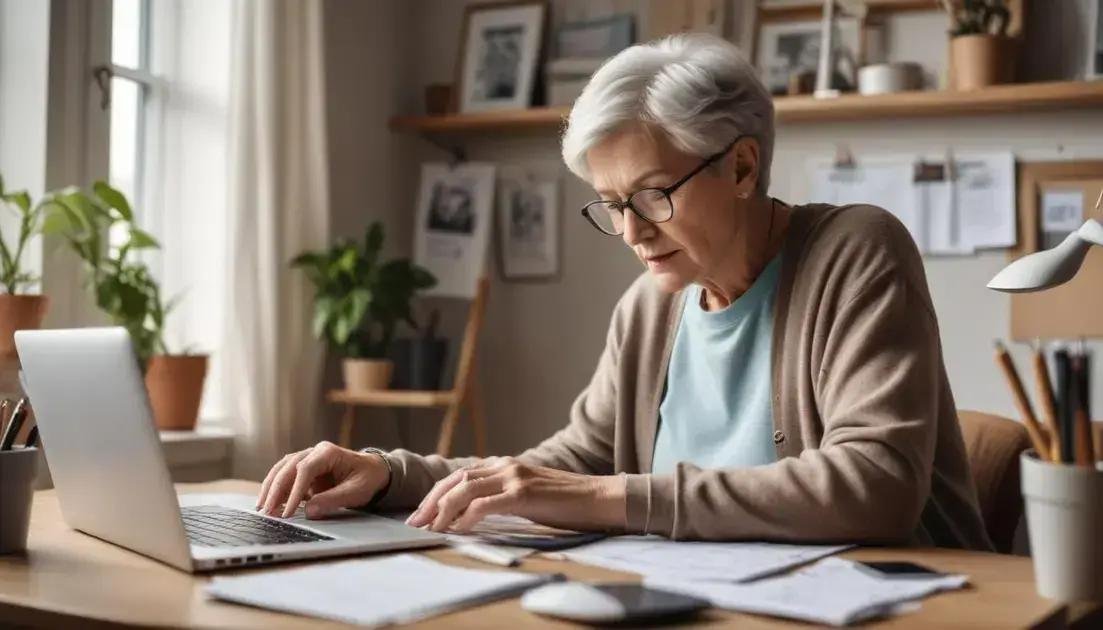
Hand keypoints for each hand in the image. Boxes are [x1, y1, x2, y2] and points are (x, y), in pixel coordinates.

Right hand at [256, 441, 389, 518]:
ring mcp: (307, 459)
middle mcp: (314, 452)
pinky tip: (271, 504)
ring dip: (270, 489)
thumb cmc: (367, 478)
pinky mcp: (303, 470)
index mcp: (328, 452)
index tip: (288, 511)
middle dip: (276, 491)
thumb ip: (333, 500)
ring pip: (282, 470)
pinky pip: (285, 477)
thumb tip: (309, 511)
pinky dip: (276, 490)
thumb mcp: (356, 491)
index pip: (305, 470)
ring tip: (262, 509)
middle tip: (267, 512)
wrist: (373, 471)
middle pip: (288, 468)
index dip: (294, 491)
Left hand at [405, 458, 624, 532]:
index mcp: (505, 465)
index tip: (422, 513)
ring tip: (431, 528)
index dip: (437, 494)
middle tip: (415, 522)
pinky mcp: (524, 493)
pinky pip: (486, 504)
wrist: (598, 498)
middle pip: (456, 479)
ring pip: (465, 489)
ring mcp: (515, 477)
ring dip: (443, 509)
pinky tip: (458, 530)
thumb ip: (502, 497)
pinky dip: (467, 517)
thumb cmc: (566, 502)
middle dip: (431, 501)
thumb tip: (473, 515)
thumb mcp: (527, 496)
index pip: (460, 476)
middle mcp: (506, 465)